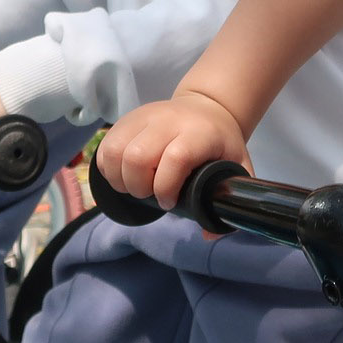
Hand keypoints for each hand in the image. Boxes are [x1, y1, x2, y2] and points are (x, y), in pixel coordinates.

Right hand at [96, 93, 250, 206]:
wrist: (207, 106)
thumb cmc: (221, 142)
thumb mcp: (237, 165)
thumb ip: (228, 199)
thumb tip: (208, 235)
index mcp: (198, 133)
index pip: (175, 157)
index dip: (167, 187)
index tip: (169, 202)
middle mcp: (168, 121)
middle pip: (137, 157)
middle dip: (139, 187)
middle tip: (149, 195)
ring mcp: (144, 117)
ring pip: (115, 151)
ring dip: (120, 179)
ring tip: (135, 187)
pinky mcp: (127, 119)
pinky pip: (105, 147)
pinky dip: (109, 168)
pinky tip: (124, 175)